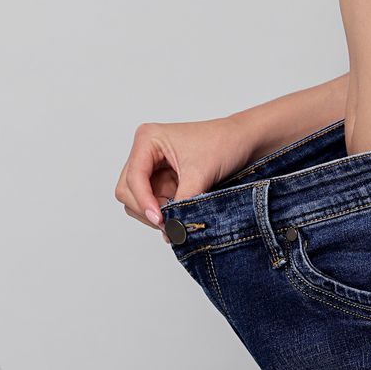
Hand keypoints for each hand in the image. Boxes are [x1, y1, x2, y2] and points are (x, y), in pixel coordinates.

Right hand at [115, 117, 257, 231]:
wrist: (243, 141)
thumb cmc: (222, 143)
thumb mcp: (200, 175)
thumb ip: (182, 204)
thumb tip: (171, 230)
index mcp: (148, 139)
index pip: (133, 178)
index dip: (144, 202)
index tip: (160, 220)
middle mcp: (144, 151)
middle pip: (127, 190)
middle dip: (146, 209)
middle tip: (169, 223)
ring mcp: (151, 166)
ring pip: (136, 199)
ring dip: (154, 212)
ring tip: (177, 217)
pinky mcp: (161, 179)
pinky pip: (152, 202)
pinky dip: (162, 212)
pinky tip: (179, 215)